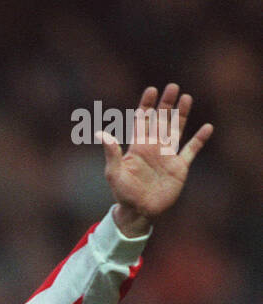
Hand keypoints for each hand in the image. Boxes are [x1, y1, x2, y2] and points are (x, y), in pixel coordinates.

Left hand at [99, 84, 212, 226]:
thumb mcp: (114, 173)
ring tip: (186, 97)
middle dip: (166, 104)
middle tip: (172, 86)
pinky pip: (191, 150)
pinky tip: (207, 128)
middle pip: (161, 120)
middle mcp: (154, 147)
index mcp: (139, 146)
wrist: (139, 212)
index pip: (143, 120)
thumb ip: (111, 153)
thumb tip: (100, 133)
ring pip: (176, 130)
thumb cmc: (123, 194)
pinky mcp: (179, 168)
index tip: (151, 90)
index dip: (147, 105)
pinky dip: (199, 140)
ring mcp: (168, 156)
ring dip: (181, 114)